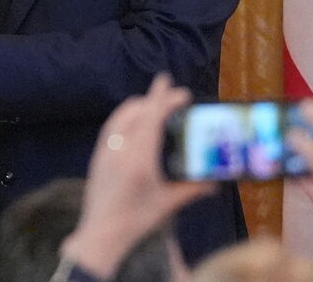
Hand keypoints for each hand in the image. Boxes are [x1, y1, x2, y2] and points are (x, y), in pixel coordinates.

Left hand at [59, 73, 213, 279]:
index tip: (166, 80)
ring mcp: (104, 152)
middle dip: (152, 100)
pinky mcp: (97, 157)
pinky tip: (135, 124)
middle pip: (133, 112)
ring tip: (155, 106)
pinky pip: (111, 128)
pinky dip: (125, 118)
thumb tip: (215, 181)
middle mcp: (118, 150)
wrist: (101, 233)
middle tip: (173, 99)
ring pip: (120, 117)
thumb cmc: (136, 221)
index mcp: (138, 159)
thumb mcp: (168, 203)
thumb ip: (192, 188)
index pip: (149, 118)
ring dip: (137, 107)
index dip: (159, 97)